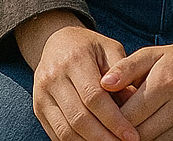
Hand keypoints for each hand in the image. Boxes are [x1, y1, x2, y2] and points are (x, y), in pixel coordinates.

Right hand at [15, 12, 139, 140]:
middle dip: (103, 137)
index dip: (114, 119)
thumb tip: (135, 102)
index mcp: (75, 59)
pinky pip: (56, 134)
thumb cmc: (91, 47)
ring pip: (66, 130)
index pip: (94, 96)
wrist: (58, 41)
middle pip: (79, 117)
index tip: (131, 135)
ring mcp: (42, 94)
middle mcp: (54, 76)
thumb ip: (122, 73)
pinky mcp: (38, 108)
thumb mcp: (110, 49)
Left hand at [100, 26, 172, 140]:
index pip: (128, 114)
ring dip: (133, 138)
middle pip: (138, 133)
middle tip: (101, 128)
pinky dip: (149, 138)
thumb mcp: (153, 53)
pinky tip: (137, 130)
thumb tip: (102, 84)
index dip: (109, 119)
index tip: (94, 117)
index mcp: (164, 81)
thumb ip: (126, 68)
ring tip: (116, 130)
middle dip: (118, 133)